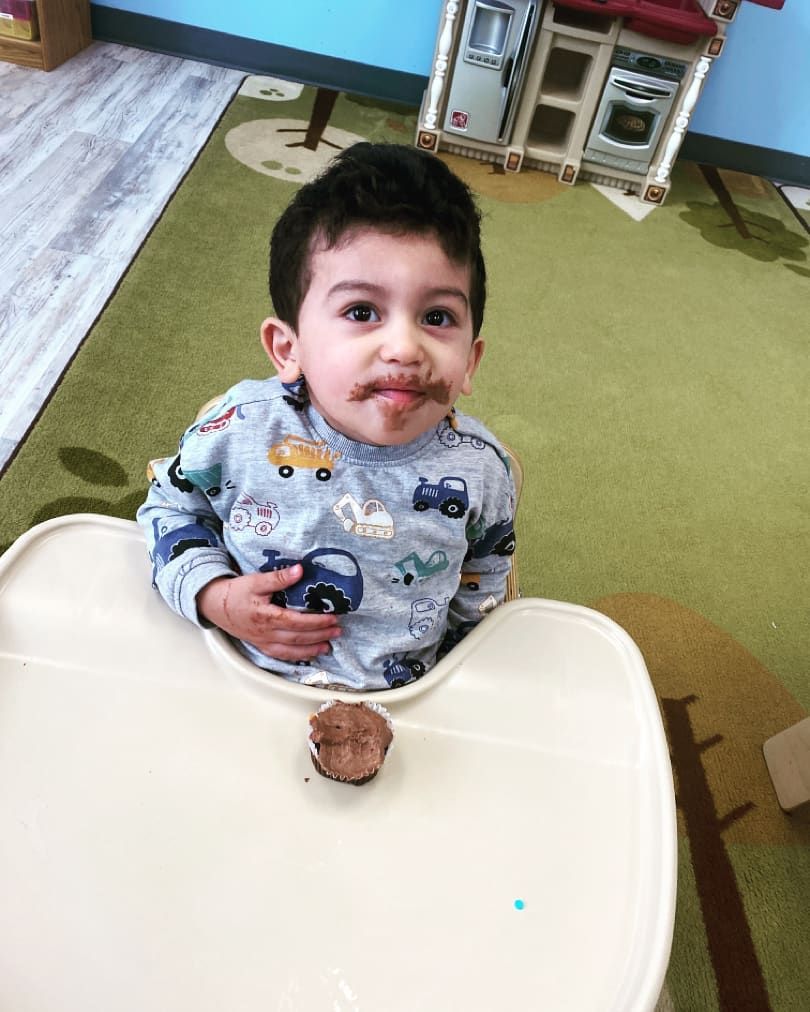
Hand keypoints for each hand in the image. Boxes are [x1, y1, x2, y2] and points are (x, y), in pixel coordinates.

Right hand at [196, 566, 341, 660]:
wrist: (215, 606)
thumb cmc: (236, 593)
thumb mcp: (255, 581)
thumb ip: (279, 578)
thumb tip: (300, 570)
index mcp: (265, 616)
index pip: (296, 621)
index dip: (316, 622)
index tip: (332, 618)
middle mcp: (266, 633)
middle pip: (297, 638)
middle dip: (320, 635)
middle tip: (338, 631)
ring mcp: (263, 642)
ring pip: (291, 651)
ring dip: (312, 650)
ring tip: (328, 647)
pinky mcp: (261, 646)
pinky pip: (282, 656)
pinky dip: (297, 657)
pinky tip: (309, 654)